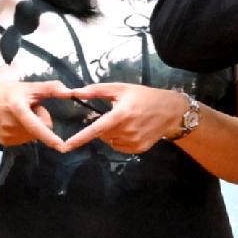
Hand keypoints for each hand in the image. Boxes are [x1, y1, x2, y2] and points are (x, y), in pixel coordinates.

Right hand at [0, 70, 81, 149]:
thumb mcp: (29, 86)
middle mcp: (10, 124)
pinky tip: (16, 122)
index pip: (35, 125)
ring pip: (35, 135)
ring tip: (20, 114)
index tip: (60, 146)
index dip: (48, 136)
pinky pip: (27, 139)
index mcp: (16, 108)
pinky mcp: (6, 142)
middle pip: (40, 128)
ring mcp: (7, 135)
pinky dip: (26, 131)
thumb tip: (70, 92)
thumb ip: (51, 88)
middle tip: (29, 107)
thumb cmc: (9, 93)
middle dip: (41, 118)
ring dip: (33, 125)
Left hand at [55, 81, 195, 152]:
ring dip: (110, 133)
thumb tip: (76, 92)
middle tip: (114, 115)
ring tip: (125, 122)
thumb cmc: (145, 96)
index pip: (95, 129)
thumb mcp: (122, 89)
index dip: (79, 138)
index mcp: (121, 114)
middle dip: (102, 126)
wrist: (172, 111)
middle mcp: (126, 131)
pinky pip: (119, 147)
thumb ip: (97, 90)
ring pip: (110, 141)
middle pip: (102, 134)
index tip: (65, 147)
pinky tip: (130, 130)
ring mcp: (134, 142)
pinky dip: (119, 140)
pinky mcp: (139, 149)